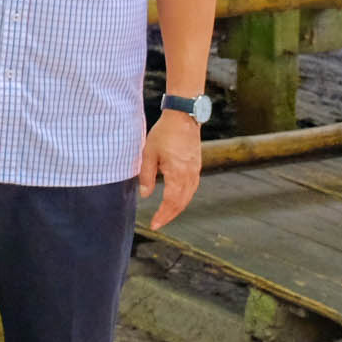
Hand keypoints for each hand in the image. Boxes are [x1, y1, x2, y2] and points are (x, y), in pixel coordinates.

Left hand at [139, 110, 203, 229]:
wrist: (183, 116)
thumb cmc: (165, 133)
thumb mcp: (149, 153)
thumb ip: (146, 175)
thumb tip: (145, 194)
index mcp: (177, 174)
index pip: (170, 203)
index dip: (163, 216)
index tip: (154, 224)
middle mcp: (189, 175)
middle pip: (181, 203)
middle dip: (169, 216)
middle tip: (158, 223)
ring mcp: (195, 171)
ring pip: (188, 197)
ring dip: (177, 208)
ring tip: (166, 214)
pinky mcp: (196, 166)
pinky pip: (192, 188)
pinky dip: (184, 198)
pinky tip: (177, 199)